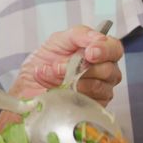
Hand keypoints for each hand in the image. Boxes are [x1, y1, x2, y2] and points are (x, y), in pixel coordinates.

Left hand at [8, 25, 122, 105]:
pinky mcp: (92, 107)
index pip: (114, 49)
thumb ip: (80, 34)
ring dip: (71, 79)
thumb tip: (98, 37)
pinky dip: (68, 92)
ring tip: (52, 74)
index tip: (89, 52)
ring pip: (98, 86)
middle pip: (109, 70)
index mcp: (100, 52)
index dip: (105, 50)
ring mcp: (100, 91)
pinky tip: (54, 88)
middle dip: (81, 67)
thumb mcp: (58, 40)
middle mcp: (105, 72)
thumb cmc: (46, 61)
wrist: (28, 84)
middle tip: (57, 65)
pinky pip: (89, 101)